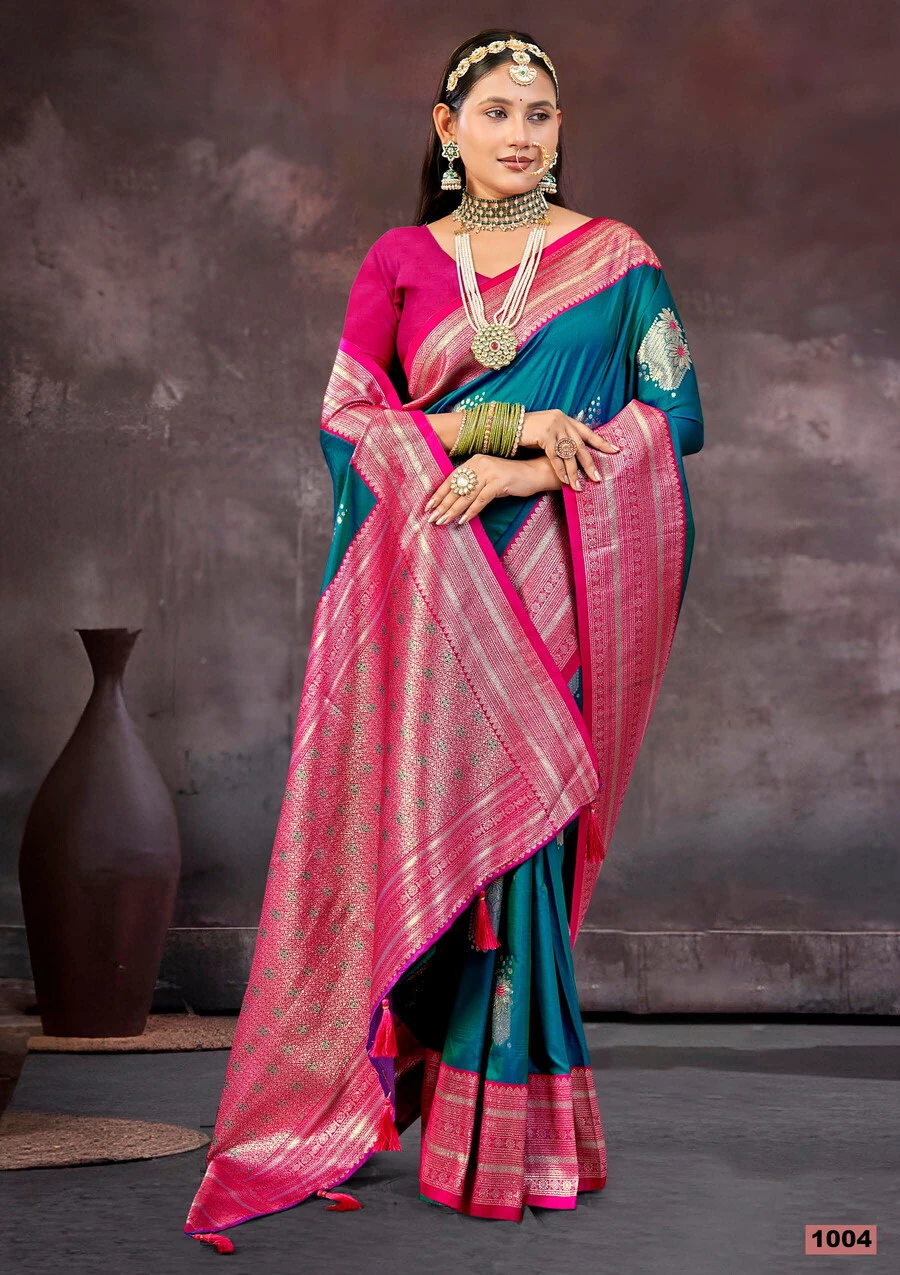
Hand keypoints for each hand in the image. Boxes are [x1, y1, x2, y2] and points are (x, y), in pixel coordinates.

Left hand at [423, 454, 543, 526]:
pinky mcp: (499, 482)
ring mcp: (490, 472)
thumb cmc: (511, 479)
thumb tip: (454, 501)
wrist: (535, 473)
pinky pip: (481, 499)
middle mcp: (479, 464)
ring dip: (453, 510)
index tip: (428, 506)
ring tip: (443, 522)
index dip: (439, 493)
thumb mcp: (489, 479)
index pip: (452, 479)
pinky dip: (471, 511)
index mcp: (474, 461)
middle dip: (443, 505)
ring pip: (466, 495)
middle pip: (457, 487)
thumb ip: (474, 485)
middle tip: (432, 518)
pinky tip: (463, 521)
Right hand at [519, 409, 619, 488]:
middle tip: (598, 477)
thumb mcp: (548, 430)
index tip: (615, 450)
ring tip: (580, 486)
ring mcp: (555, 427)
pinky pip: (556, 457)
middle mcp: (563, 421)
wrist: (509, 424)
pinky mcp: (546, 434)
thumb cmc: (528, 431)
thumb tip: (572, 452)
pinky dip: (561, 470)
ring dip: (575, 472)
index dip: (602, 442)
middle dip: (590, 464)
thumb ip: (561, 437)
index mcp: (566, 419)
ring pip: (569, 454)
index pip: (587, 432)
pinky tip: (565, 481)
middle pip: (581, 446)